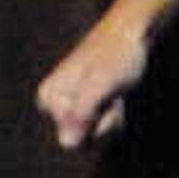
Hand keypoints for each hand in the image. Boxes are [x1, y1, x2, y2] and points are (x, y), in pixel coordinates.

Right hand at [36, 17, 149, 146]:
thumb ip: (83, 113)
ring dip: (112, 119)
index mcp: (47, 98)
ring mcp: (69, 104)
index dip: (96, 124)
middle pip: (82, 142)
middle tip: (111, 95)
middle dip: (104, 124)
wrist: (131, 33)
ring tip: (114, 93)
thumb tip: (67, 144)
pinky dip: (113, 115)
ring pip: (93, 135)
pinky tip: (116, 96)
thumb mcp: (101, 85)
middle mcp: (53, 104)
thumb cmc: (117, 55)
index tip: (102, 95)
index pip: (72, 140)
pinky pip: (100, 126)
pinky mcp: (85, 104)